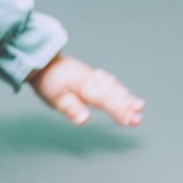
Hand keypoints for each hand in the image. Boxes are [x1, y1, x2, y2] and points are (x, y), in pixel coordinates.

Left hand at [28, 53, 144, 127]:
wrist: (43, 61)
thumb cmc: (49, 81)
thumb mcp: (55, 98)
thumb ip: (71, 109)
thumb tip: (84, 120)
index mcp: (84, 86)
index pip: (105, 100)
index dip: (118, 111)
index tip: (129, 121)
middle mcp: (92, 80)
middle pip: (114, 94)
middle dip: (127, 107)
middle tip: (138, 120)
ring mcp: (94, 77)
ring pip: (114, 87)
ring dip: (127, 98)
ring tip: (140, 107)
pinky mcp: (93, 76)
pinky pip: (111, 82)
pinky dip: (121, 89)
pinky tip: (128, 96)